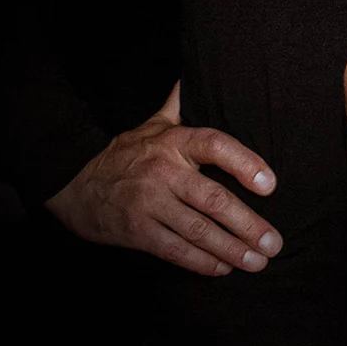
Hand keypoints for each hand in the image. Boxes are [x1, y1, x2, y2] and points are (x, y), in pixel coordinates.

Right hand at [46, 82, 282, 276]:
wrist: (72, 181)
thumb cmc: (124, 154)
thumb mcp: (152, 125)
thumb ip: (178, 105)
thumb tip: (194, 77)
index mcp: (173, 142)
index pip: (216, 146)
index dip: (246, 164)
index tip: (271, 185)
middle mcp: (164, 171)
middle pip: (213, 199)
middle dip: (248, 224)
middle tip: (273, 243)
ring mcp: (149, 203)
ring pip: (198, 229)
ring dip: (231, 249)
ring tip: (257, 262)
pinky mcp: (135, 231)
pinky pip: (174, 250)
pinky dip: (200, 262)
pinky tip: (222, 268)